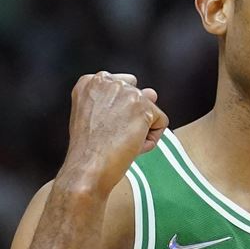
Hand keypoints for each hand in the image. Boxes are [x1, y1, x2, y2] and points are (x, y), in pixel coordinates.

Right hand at [62, 72, 167, 193]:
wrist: (88, 166)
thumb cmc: (88, 150)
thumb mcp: (91, 116)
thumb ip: (116, 102)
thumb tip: (151, 93)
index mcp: (90, 82)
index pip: (120, 87)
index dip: (119, 112)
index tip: (109, 125)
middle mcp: (108, 81)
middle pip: (137, 96)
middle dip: (133, 116)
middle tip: (116, 135)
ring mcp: (126, 92)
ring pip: (150, 110)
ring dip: (142, 128)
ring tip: (122, 141)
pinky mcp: (143, 106)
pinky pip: (161, 122)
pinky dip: (152, 139)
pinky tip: (132, 145)